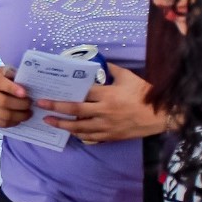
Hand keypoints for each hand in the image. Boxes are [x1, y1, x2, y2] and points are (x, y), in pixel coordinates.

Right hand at [0, 65, 31, 128]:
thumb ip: (8, 74)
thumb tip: (27, 80)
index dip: (12, 88)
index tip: (25, 93)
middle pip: (3, 102)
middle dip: (21, 105)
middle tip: (31, 103)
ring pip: (3, 115)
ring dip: (20, 116)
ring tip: (28, 113)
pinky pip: (0, 123)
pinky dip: (13, 122)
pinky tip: (19, 118)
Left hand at [39, 63, 166, 142]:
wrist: (161, 116)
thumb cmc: (145, 94)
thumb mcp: (129, 77)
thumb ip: (112, 70)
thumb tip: (100, 63)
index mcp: (107, 95)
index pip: (82, 93)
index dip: (67, 92)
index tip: (53, 90)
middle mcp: (104, 111)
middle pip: (74, 110)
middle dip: (55, 107)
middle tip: (41, 105)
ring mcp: (106, 126)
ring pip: (79, 127)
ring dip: (62, 125)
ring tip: (49, 121)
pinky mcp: (111, 136)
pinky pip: (90, 137)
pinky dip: (79, 135)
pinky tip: (71, 132)